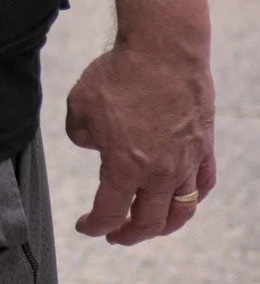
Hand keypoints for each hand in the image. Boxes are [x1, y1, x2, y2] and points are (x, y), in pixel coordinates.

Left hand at [66, 39, 215, 243]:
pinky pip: (203, 182)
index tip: (86, 226)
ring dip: (164, 225)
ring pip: (181, 209)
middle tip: (116, 235)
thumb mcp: (79, 105)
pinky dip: (193, 196)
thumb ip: (80, 134)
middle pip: (148, 221)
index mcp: (124, 167)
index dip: (94, 226)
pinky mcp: (204, 144)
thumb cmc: (120, 73)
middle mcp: (159, 171)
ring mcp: (186, 159)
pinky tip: (183, 197)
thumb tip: (92, 144)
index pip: (109, 212)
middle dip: (129, 234)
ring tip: (151, 227)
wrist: (164, 48)